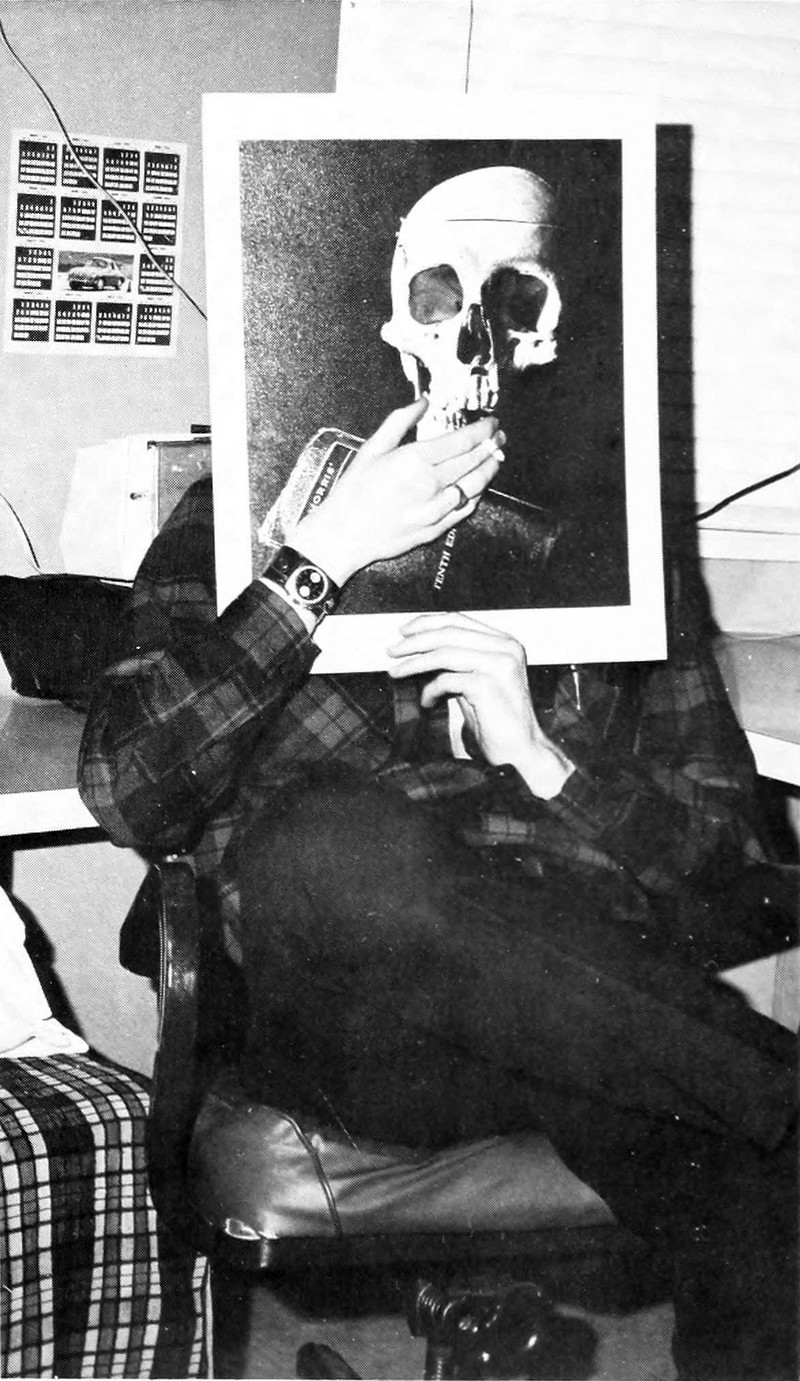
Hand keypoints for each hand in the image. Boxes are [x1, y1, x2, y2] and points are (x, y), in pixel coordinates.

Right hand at [292, 399, 504, 585]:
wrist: (343, 535)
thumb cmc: (353, 491)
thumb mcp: (372, 448)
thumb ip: (400, 421)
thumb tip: (423, 402)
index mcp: (415, 460)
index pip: (462, 441)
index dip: (482, 430)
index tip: (491, 423)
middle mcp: (430, 484)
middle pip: (473, 462)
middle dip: (490, 447)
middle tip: (499, 438)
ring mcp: (435, 509)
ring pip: (475, 486)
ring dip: (489, 470)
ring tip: (496, 458)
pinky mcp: (435, 529)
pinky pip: (464, 509)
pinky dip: (476, 495)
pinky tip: (478, 487)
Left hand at [386, 612, 573, 799]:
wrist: (519, 751)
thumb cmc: (494, 718)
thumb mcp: (474, 680)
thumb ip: (456, 660)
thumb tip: (419, 647)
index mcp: (504, 642)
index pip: (458, 620)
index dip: (427, 623)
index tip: (404, 631)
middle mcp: (506, 648)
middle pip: (448, 633)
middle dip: (414, 641)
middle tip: (392, 651)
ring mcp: (499, 665)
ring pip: (444, 653)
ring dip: (414, 663)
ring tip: (397, 672)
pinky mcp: (489, 685)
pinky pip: (447, 680)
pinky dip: (430, 690)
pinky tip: (427, 702)